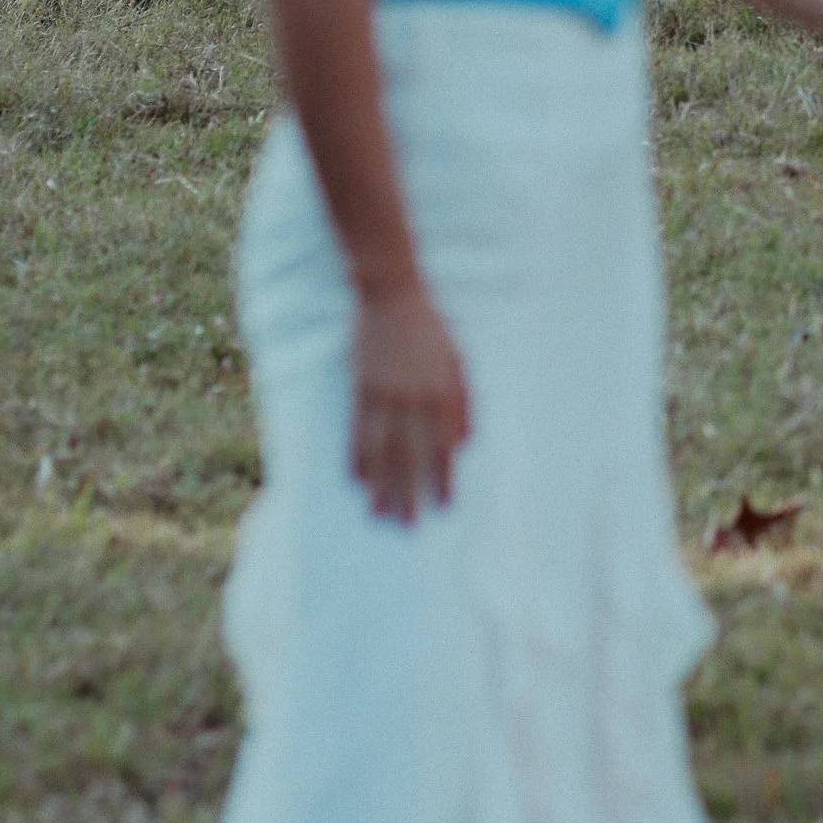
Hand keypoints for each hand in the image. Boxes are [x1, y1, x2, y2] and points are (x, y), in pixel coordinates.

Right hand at [351, 279, 471, 522]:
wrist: (393, 295)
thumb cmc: (431, 328)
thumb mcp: (458, 360)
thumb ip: (464, 402)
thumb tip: (465, 443)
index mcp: (441, 393)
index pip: (444, 446)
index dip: (444, 478)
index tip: (444, 508)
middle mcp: (414, 399)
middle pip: (412, 455)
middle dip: (410, 493)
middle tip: (408, 527)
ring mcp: (384, 395)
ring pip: (383, 450)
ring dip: (382, 485)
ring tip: (379, 514)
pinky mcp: (360, 388)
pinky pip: (358, 430)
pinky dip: (357, 457)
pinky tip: (356, 481)